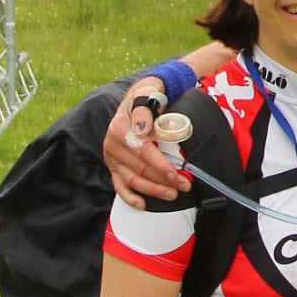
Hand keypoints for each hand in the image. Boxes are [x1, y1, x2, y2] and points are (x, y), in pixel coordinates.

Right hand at [104, 84, 185, 207]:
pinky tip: (143, 204)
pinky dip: (130, 197)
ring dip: (153, 190)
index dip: (160, 165)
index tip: (176, 174)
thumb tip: (142, 128)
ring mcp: (112, 157)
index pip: (142, 151)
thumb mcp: (148, 92)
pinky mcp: (114, 165)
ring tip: (172, 194)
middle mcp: (112, 144)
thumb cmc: (148, 95)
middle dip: (163, 180)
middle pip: (139, 169)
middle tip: (184, 185)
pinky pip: (119, 185)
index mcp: (120, 127)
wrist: (141, 96)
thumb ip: (144, 110)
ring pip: (132, 180)